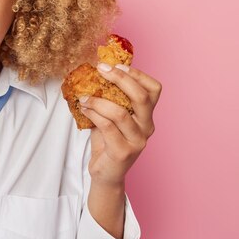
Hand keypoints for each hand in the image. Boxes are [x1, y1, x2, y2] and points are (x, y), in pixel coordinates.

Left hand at [80, 63, 161, 186]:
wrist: (106, 173)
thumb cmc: (107, 141)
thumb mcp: (111, 115)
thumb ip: (110, 97)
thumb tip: (96, 71)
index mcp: (147, 116)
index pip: (154, 89)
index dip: (137, 74)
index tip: (116, 65)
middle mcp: (147, 127)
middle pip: (142, 97)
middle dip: (120, 79)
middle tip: (100, 69)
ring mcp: (137, 141)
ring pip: (120, 113)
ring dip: (98, 101)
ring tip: (84, 97)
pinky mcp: (123, 152)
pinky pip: (107, 127)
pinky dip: (93, 114)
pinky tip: (84, 109)